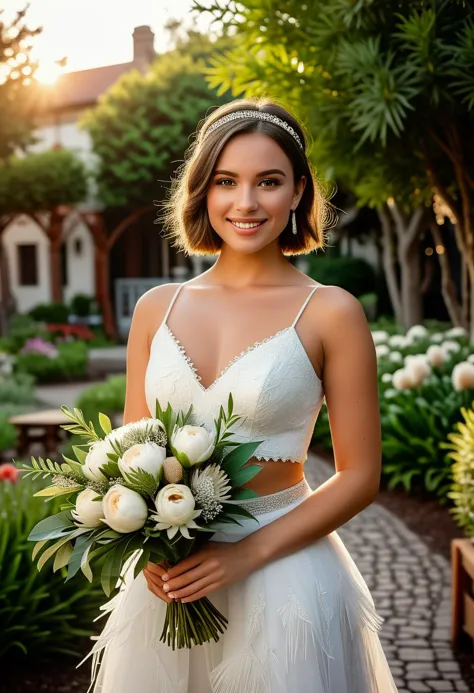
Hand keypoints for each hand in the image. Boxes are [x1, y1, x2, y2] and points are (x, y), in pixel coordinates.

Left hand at [144, 541, 259, 603]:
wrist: (246, 555)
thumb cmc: (225, 549)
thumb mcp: (210, 546)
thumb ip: (196, 552)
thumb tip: (177, 562)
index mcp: (205, 553)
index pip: (185, 564)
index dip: (174, 572)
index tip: (164, 577)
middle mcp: (209, 565)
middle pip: (188, 577)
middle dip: (174, 584)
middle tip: (164, 588)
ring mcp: (215, 576)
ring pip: (194, 587)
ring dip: (181, 593)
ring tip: (171, 596)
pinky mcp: (220, 585)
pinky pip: (203, 593)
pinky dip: (192, 597)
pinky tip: (184, 600)